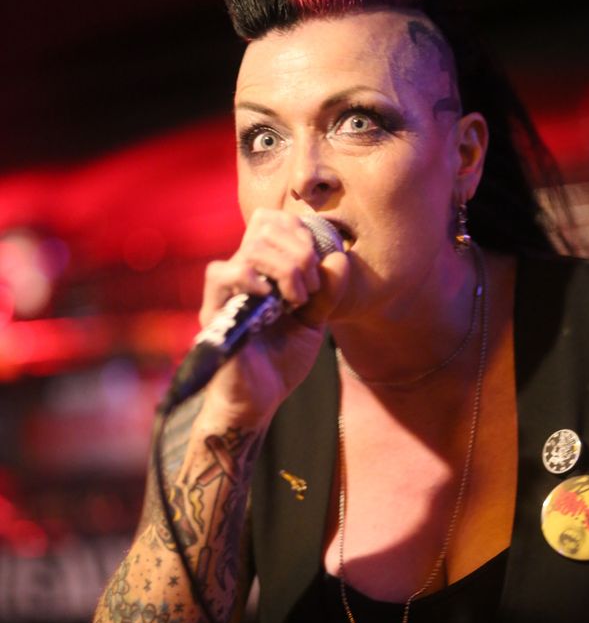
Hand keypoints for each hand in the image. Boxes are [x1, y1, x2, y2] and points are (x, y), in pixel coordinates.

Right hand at [199, 209, 347, 427]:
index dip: (299, 232)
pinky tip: (272, 299)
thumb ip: (327, 292)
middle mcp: (242, 274)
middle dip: (300, 252)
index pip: (272, 221)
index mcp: (263, 270)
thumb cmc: (282, 362)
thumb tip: (338, 257)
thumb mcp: (314, 322)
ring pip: (250, 247)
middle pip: (264, 227)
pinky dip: (252, 278)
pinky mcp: (215, 313)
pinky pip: (220, 274)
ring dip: (285, 268)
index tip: (318, 269)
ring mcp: (227, 292)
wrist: (261, 401)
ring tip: (297, 299)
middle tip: (311, 289)